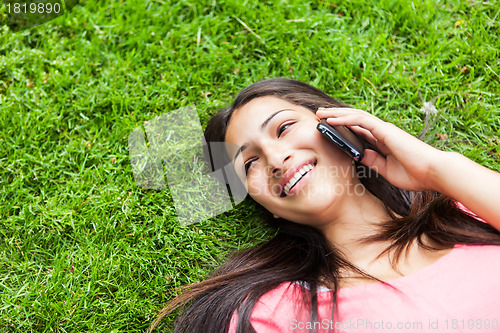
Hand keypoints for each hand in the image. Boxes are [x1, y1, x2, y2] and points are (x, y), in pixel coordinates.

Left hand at [316, 107, 445, 191]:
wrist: (434, 173)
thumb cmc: (416, 174)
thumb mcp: (387, 170)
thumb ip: (373, 161)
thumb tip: (359, 156)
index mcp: (382, 142)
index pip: (358, 130)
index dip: (343, 127)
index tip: (328, 128)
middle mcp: (382, 132)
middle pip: (354, 120)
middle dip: (336, 117)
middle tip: (319, 116)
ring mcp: (383, 130)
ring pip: (355, 116)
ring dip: (336, 114)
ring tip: (320, 114)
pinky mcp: (385, 130)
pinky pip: (360, 120)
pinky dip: (345, 118)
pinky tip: (331, 119)